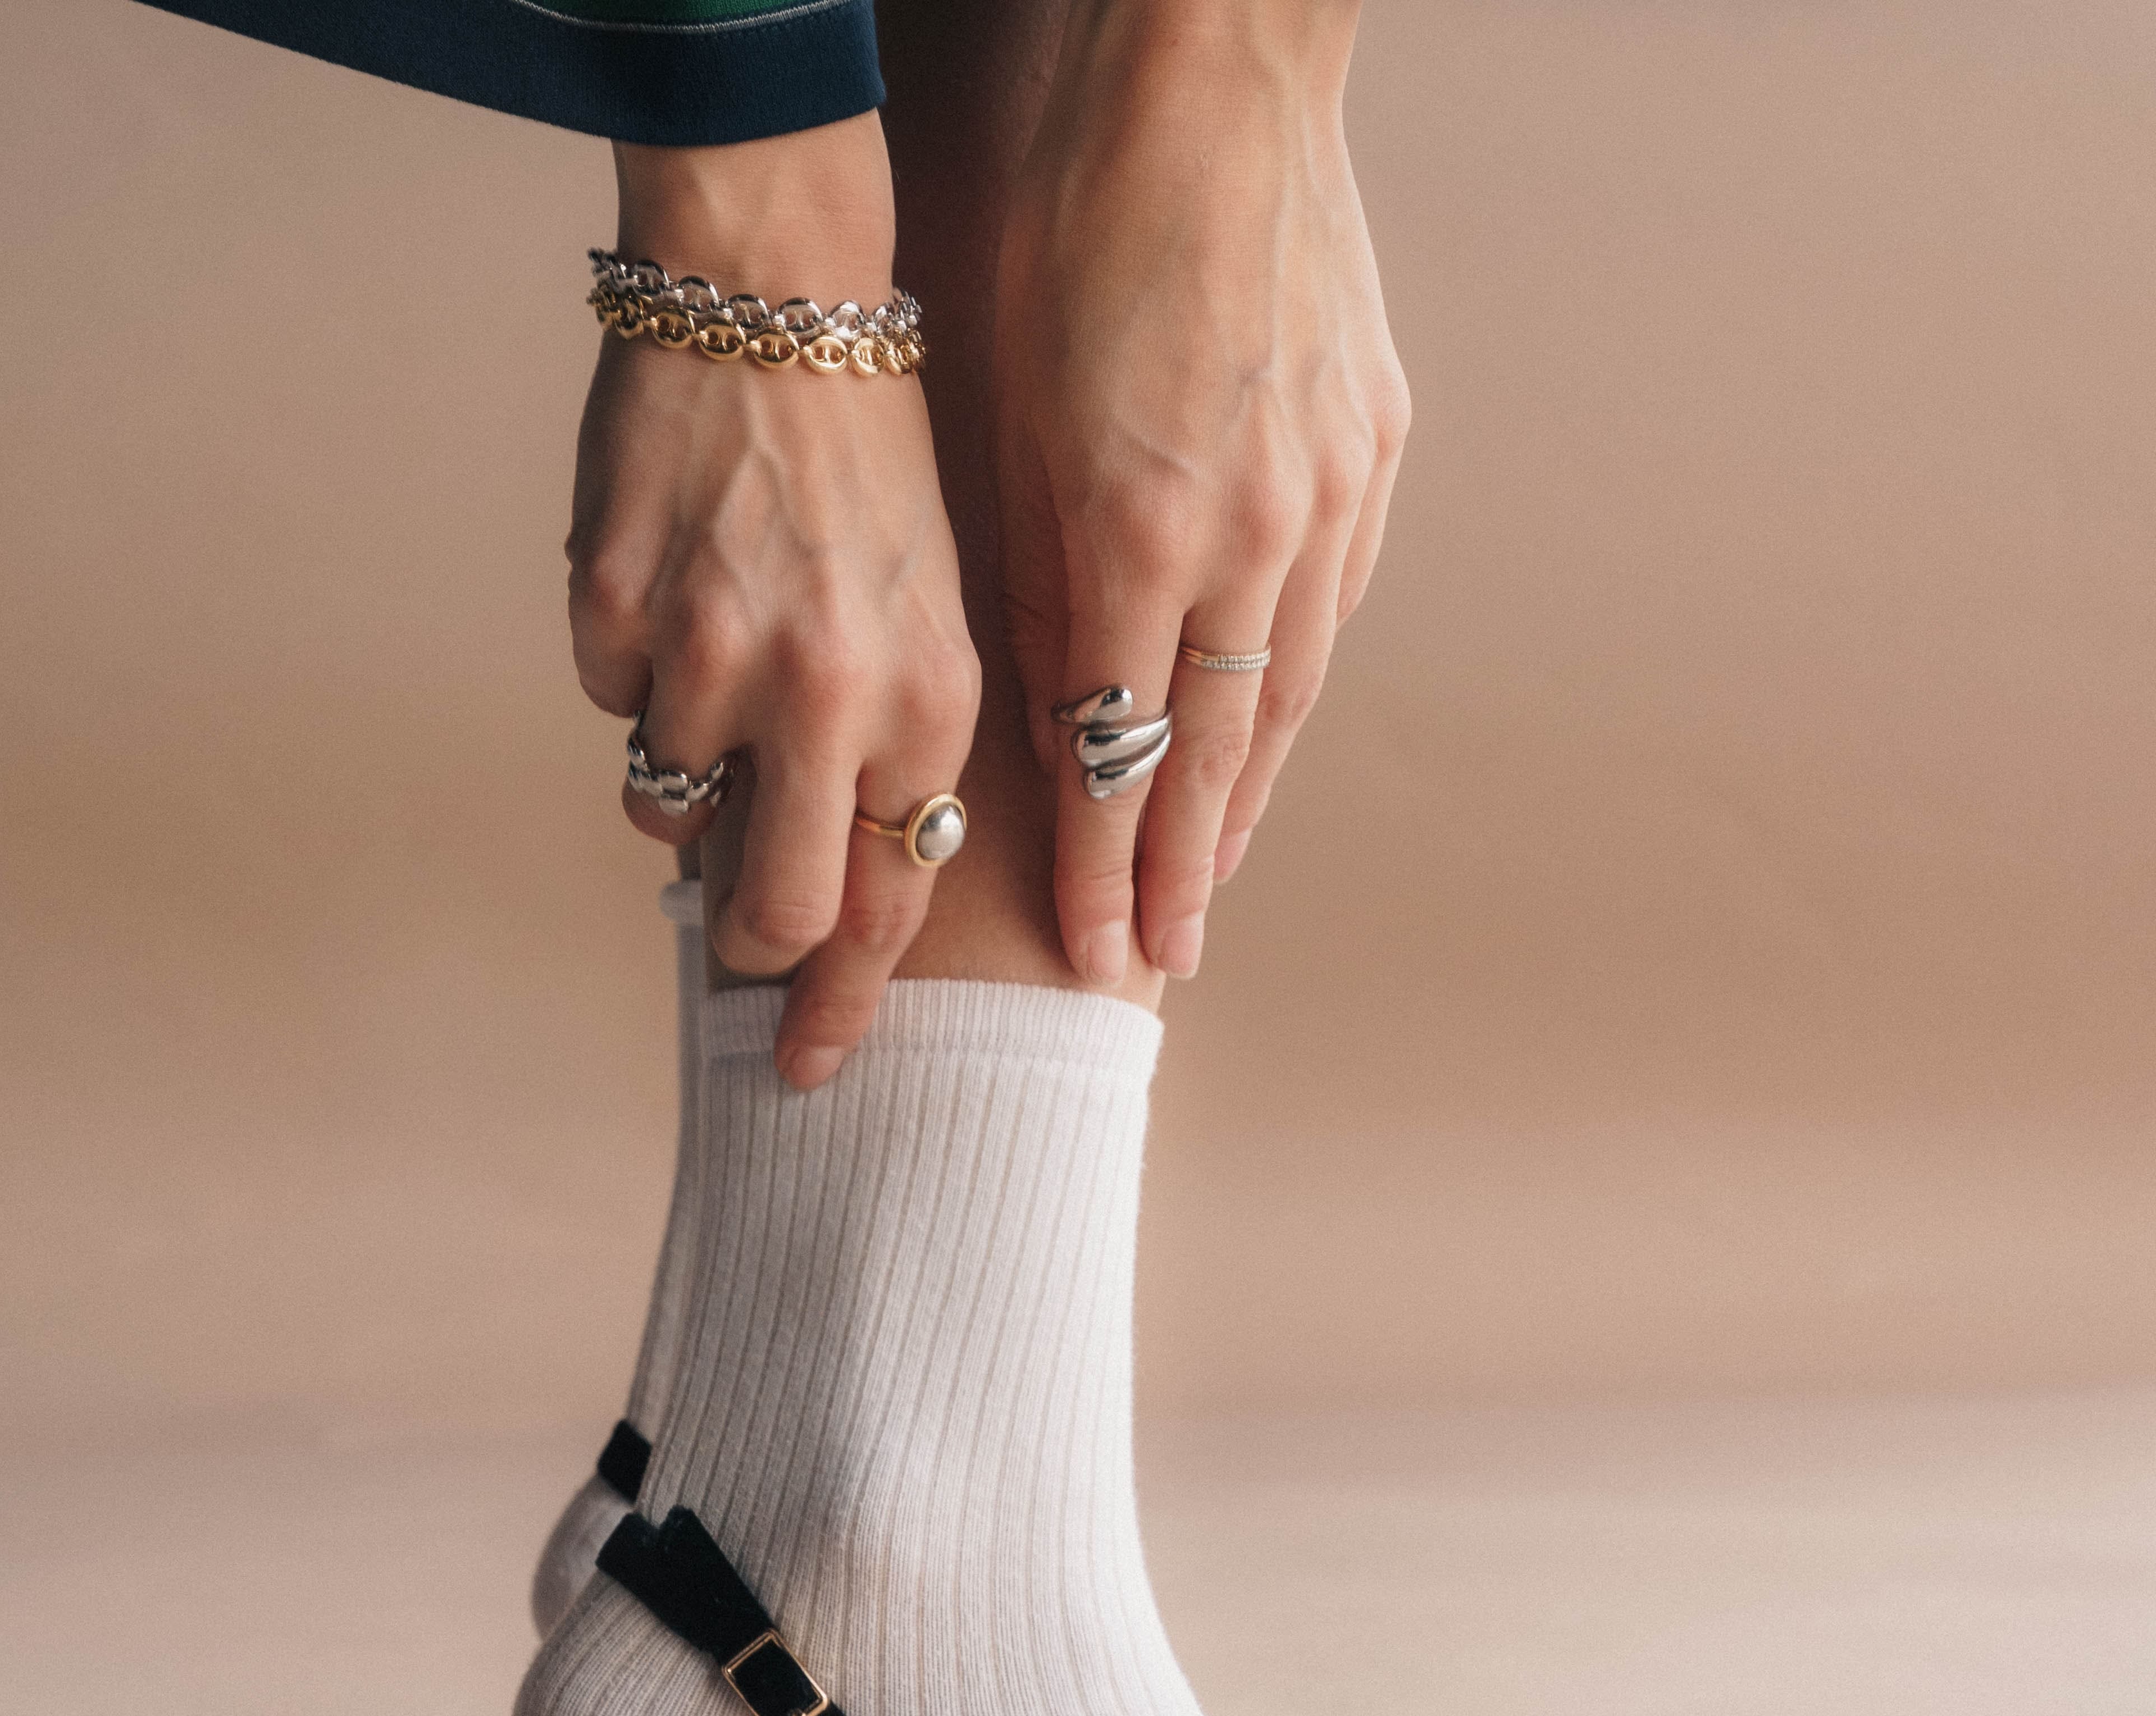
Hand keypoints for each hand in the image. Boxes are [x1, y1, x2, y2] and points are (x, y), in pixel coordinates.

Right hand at [568, 120, 982, 1086]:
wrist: (776, 298)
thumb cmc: (873, 471)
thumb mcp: (936, 616)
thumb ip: (898, 758)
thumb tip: (837, 900)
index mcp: (928, 701)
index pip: (887, 905)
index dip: (842, 1005)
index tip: (807, 1067)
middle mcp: (826, 693)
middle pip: (774, 911)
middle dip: (754, 948)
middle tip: (742, 938)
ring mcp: (709, 653)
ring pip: (669, 812)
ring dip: (689, 781)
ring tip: (719, 671)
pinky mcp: (613, 609)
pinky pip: (611, 702)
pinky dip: (636, 673)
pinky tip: (672, 586)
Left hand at [993, 0, 1409, 984]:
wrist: (1212, 67)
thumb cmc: (1074, 215)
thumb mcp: (1011, 401)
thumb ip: (1041, 565)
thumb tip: (1052, 700)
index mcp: (1142, 526)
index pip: (1119, 746)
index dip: (1106, 863)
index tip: (1098, 951)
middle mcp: (1253, 531)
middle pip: (1218, 746)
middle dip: (1184, 865)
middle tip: (1167, 958)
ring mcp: (1330, 488)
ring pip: (1289, 689)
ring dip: (1247, 794)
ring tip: (1215, 878)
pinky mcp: (1373, 442)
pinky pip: (1334, 603)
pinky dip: (1297, 686)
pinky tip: (1276, 732)